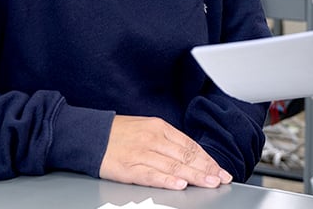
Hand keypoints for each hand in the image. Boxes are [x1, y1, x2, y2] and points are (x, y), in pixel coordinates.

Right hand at [99, 115, 231, 189]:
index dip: (207, 159)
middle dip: (206, 168)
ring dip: (194, 175)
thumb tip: (190, 155)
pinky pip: (151, 175)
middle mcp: (153, 138)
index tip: (220, 169)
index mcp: (160, 127)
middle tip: (221, 178)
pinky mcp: (128, 167)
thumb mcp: (147, 128)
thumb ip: (168, 141)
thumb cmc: (120, 133)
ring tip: (209, 183)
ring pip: (173, 165)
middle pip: (185, 155)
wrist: (91, 135)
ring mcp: (141, 153)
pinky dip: (167, 180)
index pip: (190, 145)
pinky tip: (180, 184)